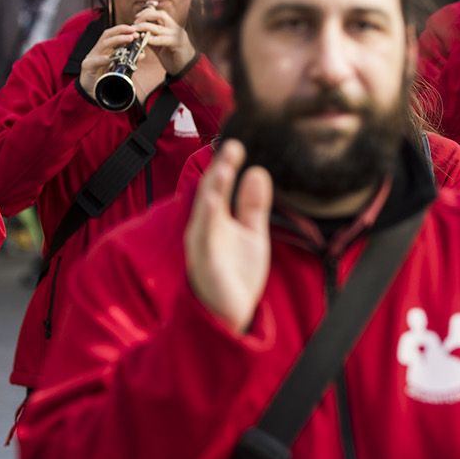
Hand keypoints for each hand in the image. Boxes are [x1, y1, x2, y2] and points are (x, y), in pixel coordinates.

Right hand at [77, 23, 144, 100]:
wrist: (90, 91)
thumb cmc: (104, 77)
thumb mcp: (118, 67)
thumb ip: (128, 60)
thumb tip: (142, 54)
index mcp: (104, 49)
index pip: (112, 34)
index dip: (123, 29)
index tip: (135, 29)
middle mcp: (98, 50)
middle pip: (107, 35)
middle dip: (121, 31)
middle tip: (134, 32)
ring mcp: (92, 57)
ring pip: (103, 44)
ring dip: (117, 40)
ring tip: (129, 39)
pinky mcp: (87, 67)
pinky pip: (94, 61)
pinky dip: (102, 59)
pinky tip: (109, 58)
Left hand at [135, 2, 196, 75]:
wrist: (188, 68)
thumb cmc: (173, 56)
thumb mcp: (160, 44)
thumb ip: (151, 37)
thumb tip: (138, 33)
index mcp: (171, 26)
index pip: (158, 12)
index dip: (146, 12)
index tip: (136, 18)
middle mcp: (174, 28)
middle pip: (160, 14)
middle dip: (145, 16)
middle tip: (135, 24)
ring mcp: (176, 35)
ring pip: (159, 27)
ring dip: (145, 27)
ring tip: (136, 31)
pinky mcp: (177, 44)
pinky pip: (163, 39)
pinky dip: (153, 39)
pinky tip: (145, 41)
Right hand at [185, 139, 271, 332]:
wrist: (230, 315)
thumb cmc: (236, 274)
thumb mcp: (252, 234)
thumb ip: (253, 205)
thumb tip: (257, 171)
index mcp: (216, 219)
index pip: (220, 185)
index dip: (227, 163)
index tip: (237, 143)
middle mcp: (205, 227)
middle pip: (210, 193)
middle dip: (219, 169)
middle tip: (231, 145)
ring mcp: (202, 244)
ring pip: (205, 211)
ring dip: (213, 188)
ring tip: (224, 167)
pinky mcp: (203, 263)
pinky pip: (203, 239)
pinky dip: (207, 220)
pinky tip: (213, 203)